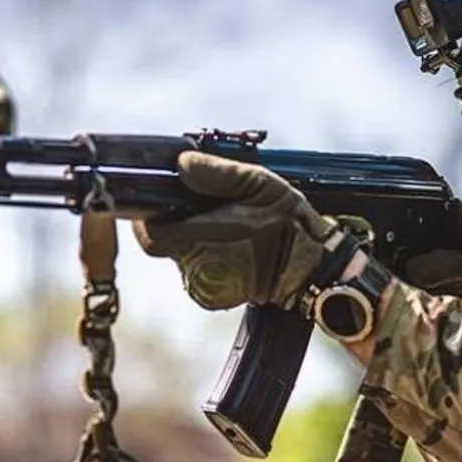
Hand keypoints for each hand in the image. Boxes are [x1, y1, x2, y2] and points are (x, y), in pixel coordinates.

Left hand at [134, 151, 336, 310]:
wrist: (312, 270)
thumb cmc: (289, 224)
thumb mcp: (260, 184)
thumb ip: (218, 174)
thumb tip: (181, 164)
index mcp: (204, 239)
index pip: (150, 232)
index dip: (150, 215)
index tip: (165, 199)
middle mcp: (197, 268)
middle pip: (162, 243)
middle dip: (174, 223)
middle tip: (200, 209)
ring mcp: (203, 287)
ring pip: (179, 256)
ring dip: (191, 239)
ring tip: (223, 227)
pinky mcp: (211, 297)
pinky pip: (194, 271)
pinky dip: (204, 256)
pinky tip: (229, 246)